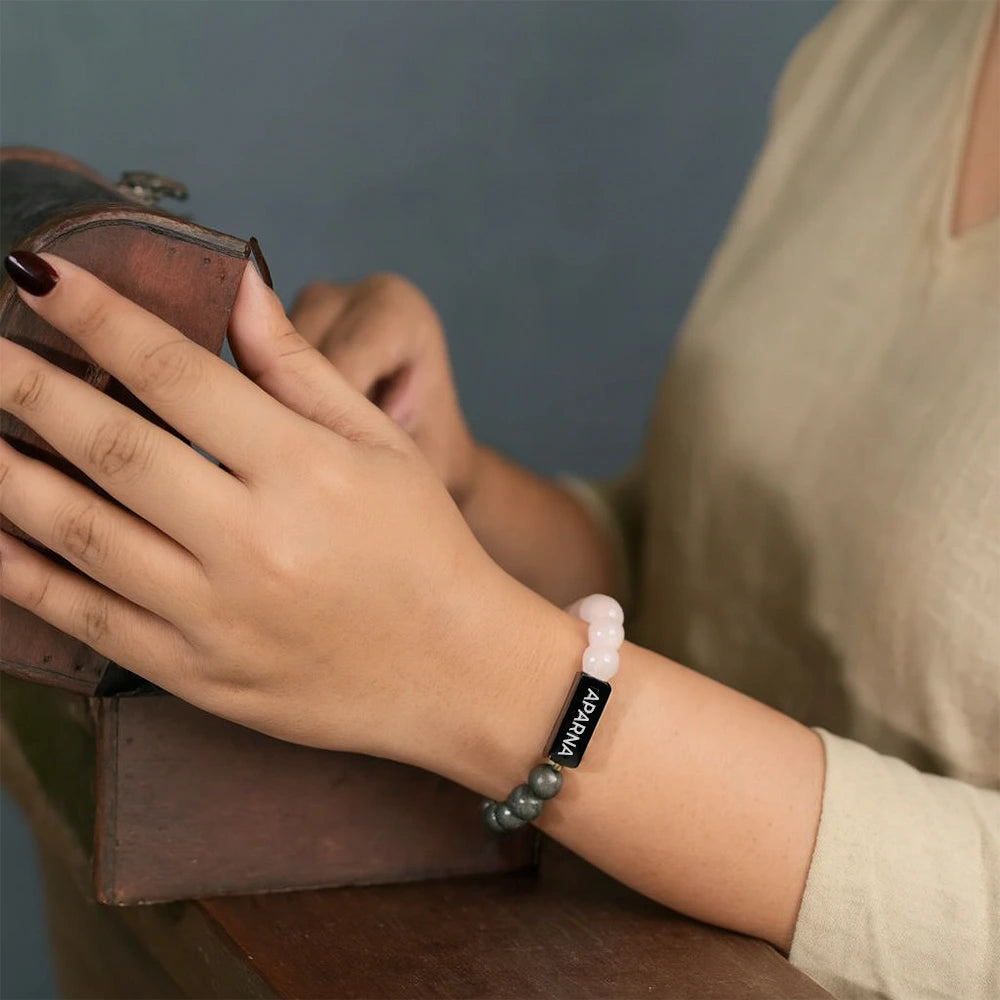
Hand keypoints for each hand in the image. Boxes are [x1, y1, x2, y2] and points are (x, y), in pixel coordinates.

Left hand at [0, 252, 543, 766]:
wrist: (456, 673)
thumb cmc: (428, 550)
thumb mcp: (381, 447)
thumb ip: (298, 366)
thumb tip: (235, 283)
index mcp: (305, 472)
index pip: (179, 375)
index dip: (101, 318)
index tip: (39, 274)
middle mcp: (252, 542)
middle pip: (112, 447)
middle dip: (26, 386)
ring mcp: (215, 616)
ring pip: (79, 532)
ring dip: (6, 472)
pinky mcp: (196, 674)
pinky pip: (87, 619)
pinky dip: (21, 574)